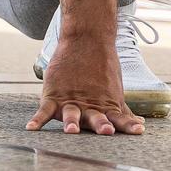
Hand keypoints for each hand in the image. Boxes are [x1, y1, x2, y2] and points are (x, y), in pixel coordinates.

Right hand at [27, 36, 144, 135]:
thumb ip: (122, 110)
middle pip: (96, 117)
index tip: (139, 131)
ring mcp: (70, 101)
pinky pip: (44, 110)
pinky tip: (31, 128)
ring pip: (71, 114)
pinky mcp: (53, 95)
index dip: (128, 125)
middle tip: (106, 130)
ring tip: (71, 130)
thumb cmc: (102, 67)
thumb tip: (138, 125)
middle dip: (100, 124)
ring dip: (71, 122)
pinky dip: (37, 120)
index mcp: (105, 105)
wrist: (86, 40)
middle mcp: (89, 105)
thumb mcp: (114, 90)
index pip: (118, 118)